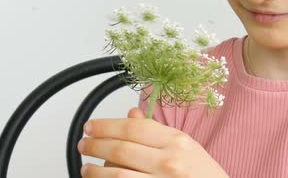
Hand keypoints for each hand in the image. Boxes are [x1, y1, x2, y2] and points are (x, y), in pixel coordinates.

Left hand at [78, 107, 228, 177]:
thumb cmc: (204, 177)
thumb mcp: (187, 147)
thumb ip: (157, 132)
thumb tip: (130, 115)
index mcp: (177, 142)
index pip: (134, 127)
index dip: (106, 126)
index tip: (90, 126)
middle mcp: (170, 161)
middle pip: (122, 149)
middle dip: (96, 145)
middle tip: (83, 144)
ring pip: (117, 175)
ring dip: (95, 171)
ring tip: (86, 168)